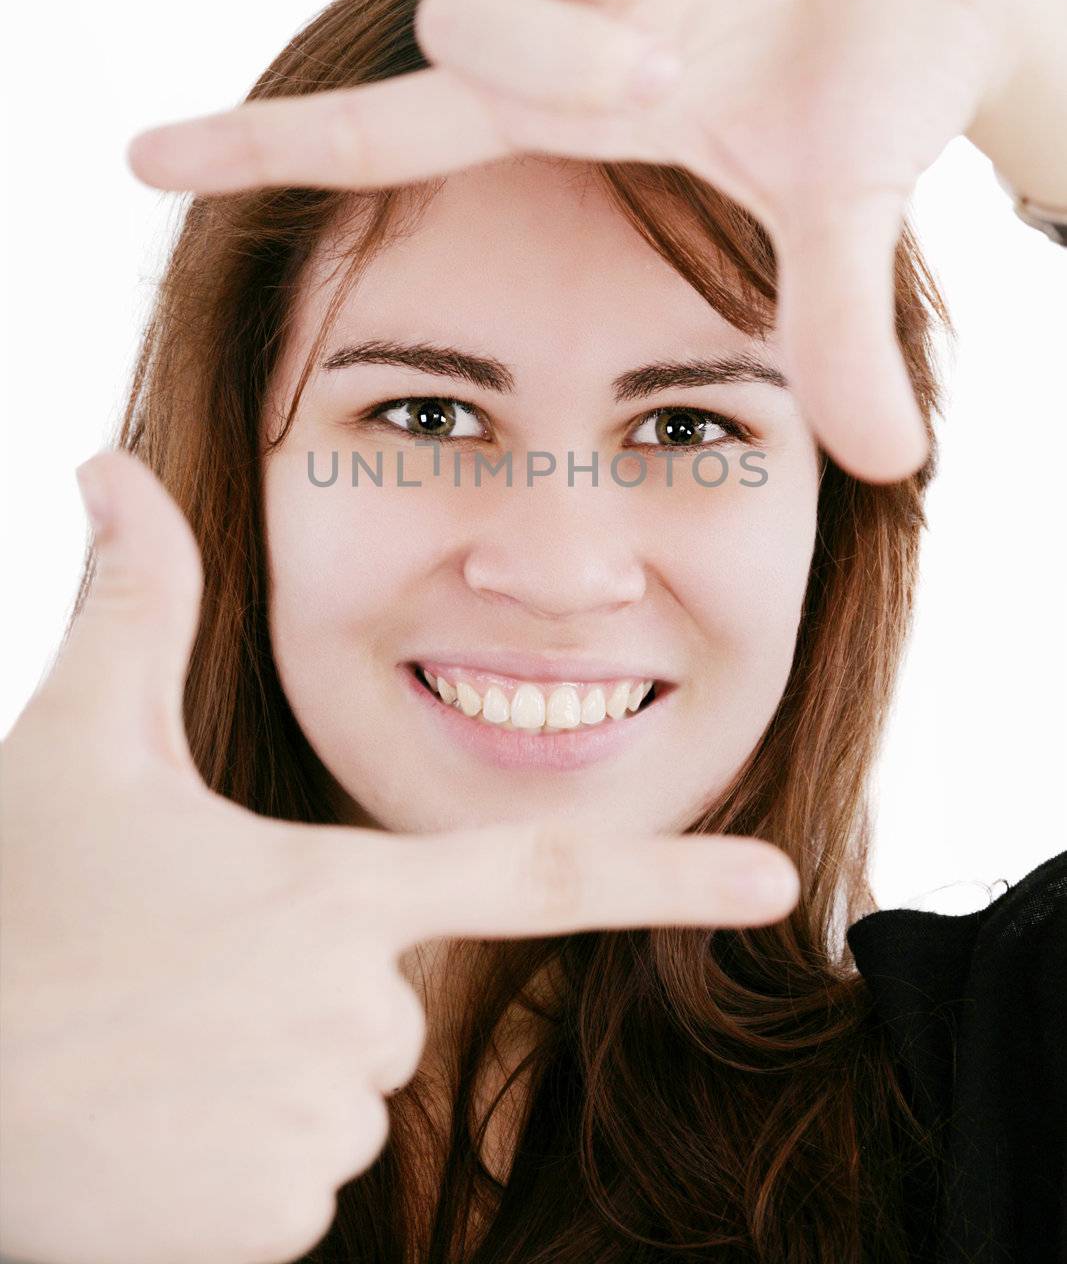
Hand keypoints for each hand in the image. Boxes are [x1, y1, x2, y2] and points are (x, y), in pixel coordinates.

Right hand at [0, 448, 798, 1263]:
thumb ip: (133, 602)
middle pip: (390, 992)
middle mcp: (352, 1014)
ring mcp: (314, 1128)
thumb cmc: (13, 905)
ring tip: (156, 1043)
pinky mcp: (270, 1226)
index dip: (667, 875)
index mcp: (335, 893)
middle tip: (183, 969)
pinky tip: (150, 1121)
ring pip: (340, 1083)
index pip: (537, 874)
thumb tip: (107, 464)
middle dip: (311, 978)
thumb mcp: (78, 742)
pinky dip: (234, 1149)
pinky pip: (295, 1174)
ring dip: (264, 1061)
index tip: (777, 883)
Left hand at [126, 0, 1060, 483]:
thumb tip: (888, 466)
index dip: (264, 145)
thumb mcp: (847, 213)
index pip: (382, 128)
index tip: (140, 161)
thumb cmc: (894, 85)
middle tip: (671, 70)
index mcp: (570, 106)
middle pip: (452, 21)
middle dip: (558, 55)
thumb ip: (836, 325)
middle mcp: (565, 5)